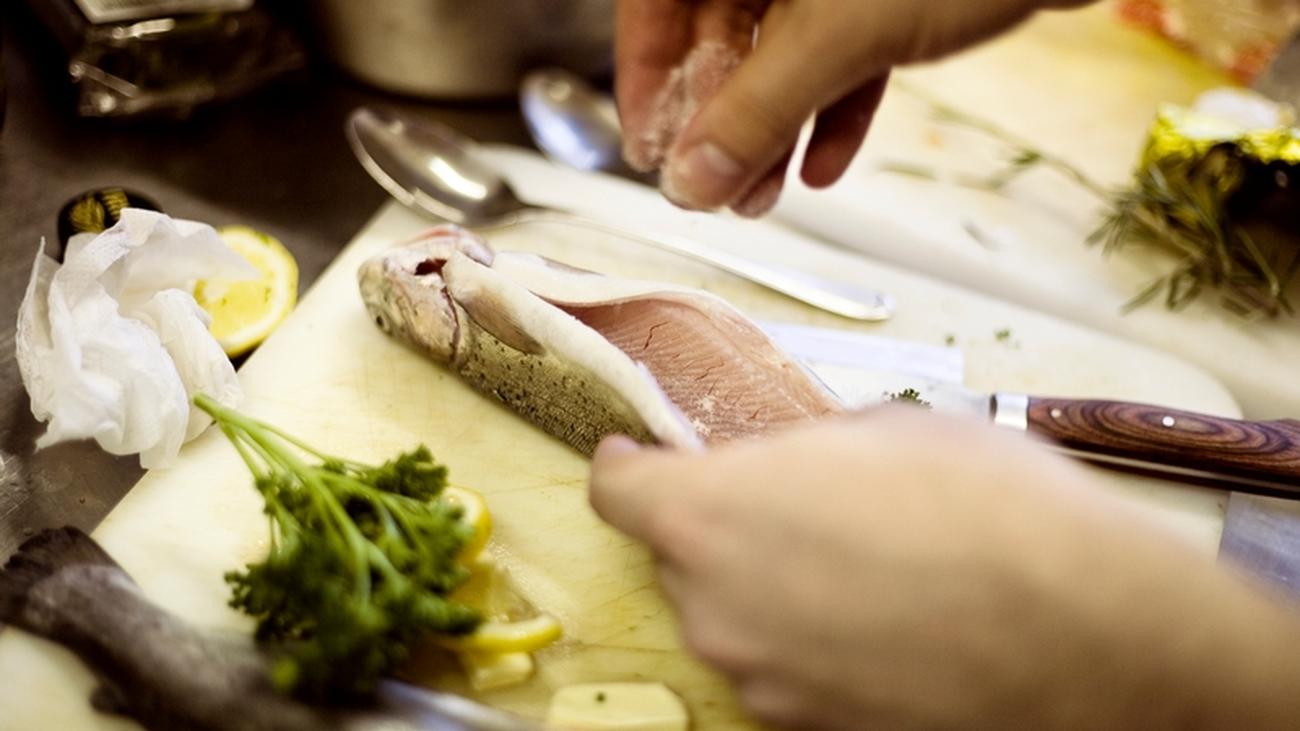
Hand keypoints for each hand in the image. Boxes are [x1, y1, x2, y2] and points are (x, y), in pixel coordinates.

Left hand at [589, 409, 1299, 728]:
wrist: (1086, 628)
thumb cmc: (986, 509)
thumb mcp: (882, 431)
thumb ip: (801, 450)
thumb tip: (788, 464)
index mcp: (709, 514)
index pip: (617, 491)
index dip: (629, 466)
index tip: (642, 455)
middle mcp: (712, 607)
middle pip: (682, 556)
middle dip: (724, 526)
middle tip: (800, 506)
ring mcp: (759, 678)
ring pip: (734, 614)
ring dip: (771, 586)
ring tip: (862, 568)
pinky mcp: (808, 725)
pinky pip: (784, 664)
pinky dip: (810, 640)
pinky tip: (882, 619)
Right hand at [615, 0, 1091, 216]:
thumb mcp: (835, 38)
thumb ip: (755, 112)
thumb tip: (689, 182)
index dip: (643, 71)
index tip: (649, 145)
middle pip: (719, 28)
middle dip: (716, 118)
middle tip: (709, 188)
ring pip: (781, 47)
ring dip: (770, 128)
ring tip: (760, 198)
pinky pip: (841, 51)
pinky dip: (832, 109)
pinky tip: (826, 167)